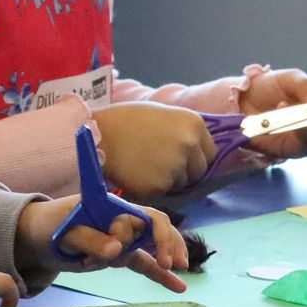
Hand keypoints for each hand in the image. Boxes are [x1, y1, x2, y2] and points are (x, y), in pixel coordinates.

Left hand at [16, 196, 190, 291]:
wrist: (38, 237)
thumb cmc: (48, 226)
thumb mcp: (62, 232)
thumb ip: (89, 239)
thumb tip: (116, 250)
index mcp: (109, 206)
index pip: (139, 214)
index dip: (150, 231)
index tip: (143, 250)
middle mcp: (121, 219)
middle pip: (154, 226)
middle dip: (165, 243)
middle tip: (168, 264)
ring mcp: (122, 238)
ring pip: (154, 244)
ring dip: (169, 254)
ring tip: (180, 269)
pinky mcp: (119, 255)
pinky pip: (144, 263)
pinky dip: (160, 275)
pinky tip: (179, 287)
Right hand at [89, 102, 214, 198]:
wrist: (97, 135)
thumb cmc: (125, 121)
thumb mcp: (162, 115)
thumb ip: (183, 131)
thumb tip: (197, 148)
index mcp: (194, 124)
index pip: (209, 153)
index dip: (194, 157)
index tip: (179, 157)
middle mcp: (190, 145)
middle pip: (199, 171)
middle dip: (184, 171)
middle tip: (159, 165)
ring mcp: (176, 167)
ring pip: (181, 183)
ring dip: (167, 180)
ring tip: (144, 166)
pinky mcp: (159, 186)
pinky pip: (162, 191)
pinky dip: (151, 187)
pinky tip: (136, 173)